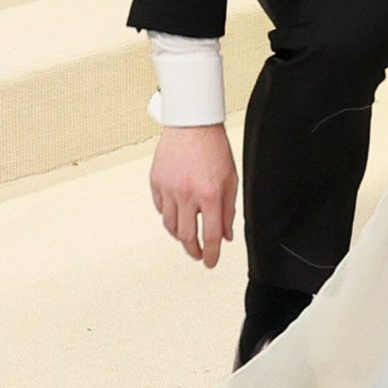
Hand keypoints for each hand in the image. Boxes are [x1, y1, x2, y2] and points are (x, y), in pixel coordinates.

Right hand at [151, 126, 237, 265]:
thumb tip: (226, 235)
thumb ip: (228, 210)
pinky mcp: (156, 183)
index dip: (212, 254)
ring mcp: (169, 189)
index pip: (211, 236)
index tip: (211, 262)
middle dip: (194, 251)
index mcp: (210, 195)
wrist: (192, 125)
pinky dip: (169, 216)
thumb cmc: (214, 149)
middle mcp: (188, 195)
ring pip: (171, 226)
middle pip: (187, 236)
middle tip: (199, 255)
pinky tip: (178, 215)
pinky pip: (161, 209)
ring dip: (180, 236)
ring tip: (188, 238)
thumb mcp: (231, 180)